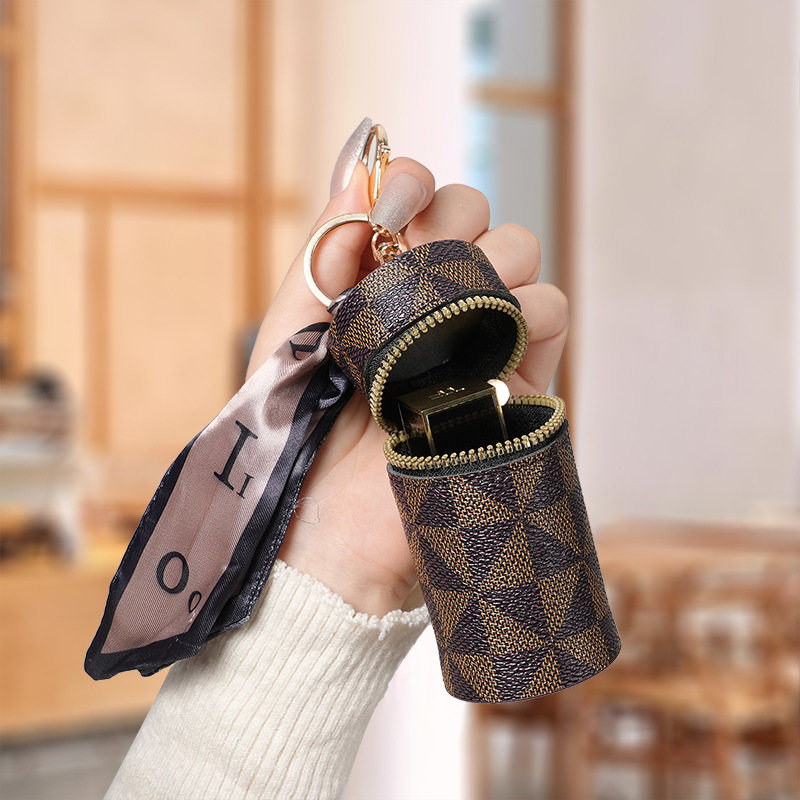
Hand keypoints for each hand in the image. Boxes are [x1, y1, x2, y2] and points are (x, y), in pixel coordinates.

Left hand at [247, 123, 567, 616]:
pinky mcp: (519, 381)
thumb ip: (326, 243)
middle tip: (412, 277)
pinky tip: (486, 349)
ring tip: (445, 326)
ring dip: (489, 264)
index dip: (410, 181)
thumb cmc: (296, 433)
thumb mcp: (292, 327)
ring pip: (521, 251)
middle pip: (478, 210)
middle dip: (450, 222)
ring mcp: (482, 338)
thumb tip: (358, 153)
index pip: (420, 195)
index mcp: (384, 281)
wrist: (328, 531)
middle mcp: (436, 301)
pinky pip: (551, 312)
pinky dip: (528, 311)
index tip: (389, 209)